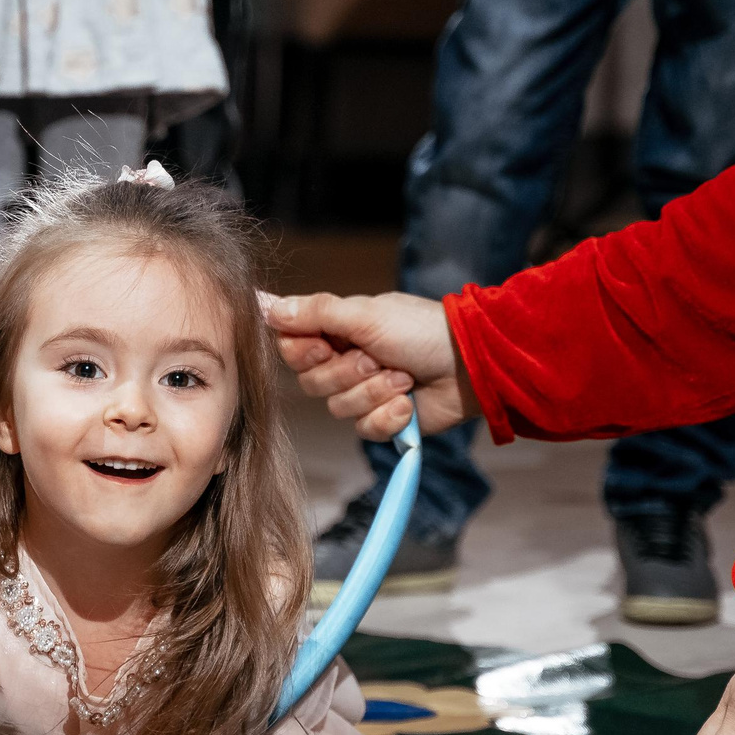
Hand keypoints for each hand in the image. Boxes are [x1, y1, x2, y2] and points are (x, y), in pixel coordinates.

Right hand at [264, 291, 475, 439]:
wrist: (471, 365)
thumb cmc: (421, 331)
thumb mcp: (365, 315)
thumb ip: (315, 313)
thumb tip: (264, 305)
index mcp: (337, 331)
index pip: (291, 347)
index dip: (304, 352)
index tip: (326, 345)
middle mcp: (345, 361)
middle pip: (311, 382)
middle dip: (347, 373)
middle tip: (377, 359)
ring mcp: (364, 393)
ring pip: (339, 408)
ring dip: (374, 393)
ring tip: (403, 377)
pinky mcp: (384, 420)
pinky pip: (365, 430)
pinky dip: (389, 416)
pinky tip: (409, 403)